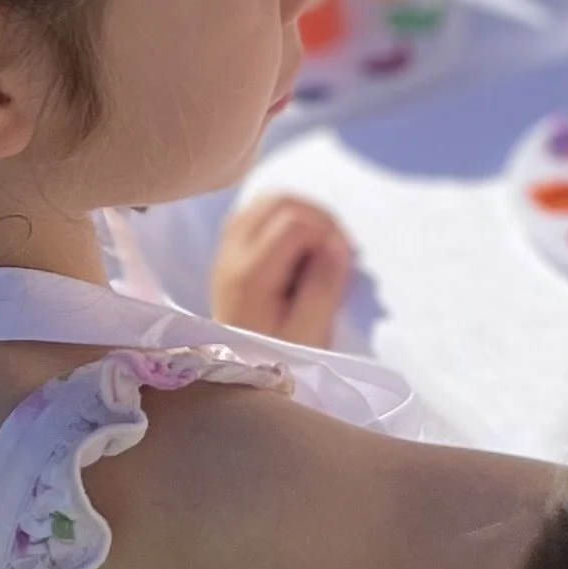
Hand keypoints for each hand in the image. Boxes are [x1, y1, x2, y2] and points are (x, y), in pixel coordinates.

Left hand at [210, 194, 353, 349]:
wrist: (234, 368)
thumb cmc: (275, 357)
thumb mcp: (307, 334)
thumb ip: (323, 289)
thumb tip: (337, 245)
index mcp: (249, 275)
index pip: (293, 222)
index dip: (327, 232)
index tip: (342, 260)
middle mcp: (231, 253)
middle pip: (278, 200)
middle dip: (317, 216)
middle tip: (335, 250)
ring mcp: (226, 247)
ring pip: (266, 200)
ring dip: (302, 213)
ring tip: (319, 248)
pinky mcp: (229, 247)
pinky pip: (257, 211)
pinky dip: (285, 217)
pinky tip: (299, 246)